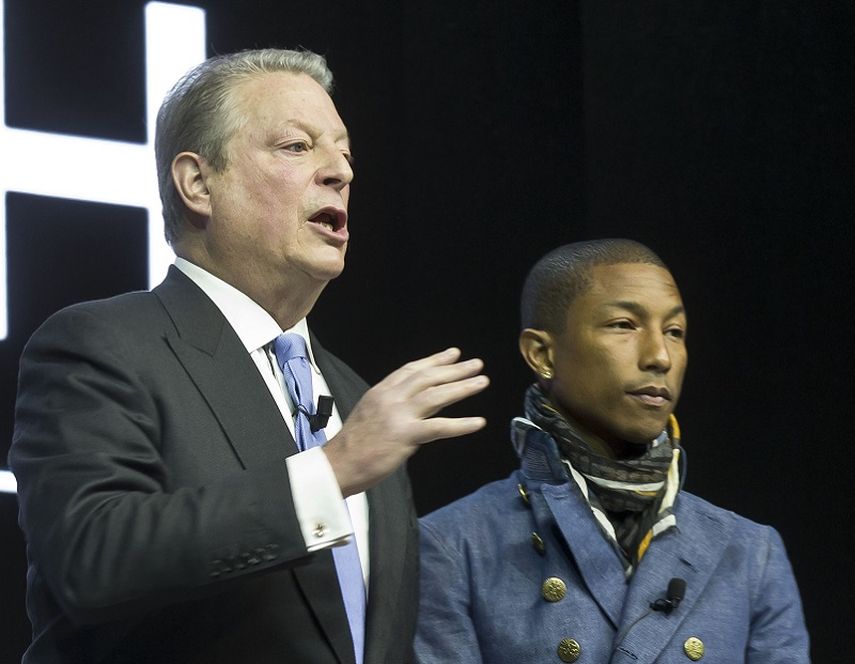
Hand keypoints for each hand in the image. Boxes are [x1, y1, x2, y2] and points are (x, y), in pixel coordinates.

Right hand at [323, 347, 488, 495]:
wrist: (337, 465)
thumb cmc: (352, 447)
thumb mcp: (368, 414)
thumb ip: (388, 407)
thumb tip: (409, 409)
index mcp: (381, 392)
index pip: (411, 370)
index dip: (434, 360)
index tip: (452, 354)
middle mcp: (391, 397)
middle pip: (428, 377)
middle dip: (454, 369)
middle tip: (476, 364)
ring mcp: (398, 415)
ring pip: (437, 395)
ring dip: (462, 387)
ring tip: (482, 381)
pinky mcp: (405, 435)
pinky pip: (439, 427)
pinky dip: (461, 424)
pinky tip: (479, 422)